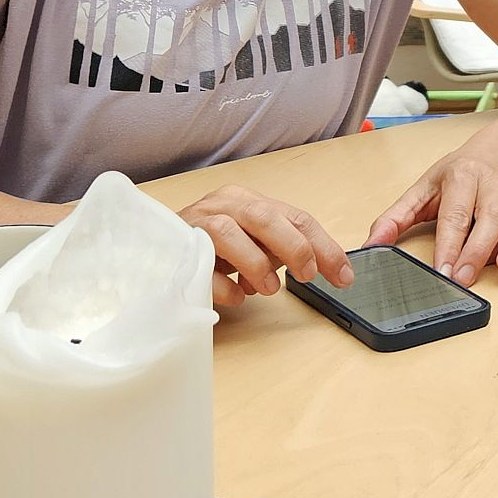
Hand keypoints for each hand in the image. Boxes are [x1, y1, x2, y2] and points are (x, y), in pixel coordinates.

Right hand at [177, 184, 354, 308]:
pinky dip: (222, 284)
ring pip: (229, 231)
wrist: (152, 252)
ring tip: (268, 289)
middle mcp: (222, 205)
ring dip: (256, 263)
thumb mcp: (251, 243)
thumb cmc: (209, 247)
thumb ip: (279, 247)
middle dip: (294, 248)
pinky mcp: (173, 249)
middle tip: (308, 276)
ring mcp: (195, 224)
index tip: (345, 276)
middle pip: (265, 217)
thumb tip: (317, 264)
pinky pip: (199, 263)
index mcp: (248, 201)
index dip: (324, 247)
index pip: (295, 217)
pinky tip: (235, 296)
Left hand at [364, 128, 497, 287]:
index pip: (453, 214)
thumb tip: (371, 246)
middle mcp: (486, 183)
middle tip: (460, 280)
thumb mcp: (423, 189)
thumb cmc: (458, 173)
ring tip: (487, 274)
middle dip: (473, 251)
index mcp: (459, 177)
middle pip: (485, 216)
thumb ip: (395, 218)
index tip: (440, 271)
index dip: (448, 245)